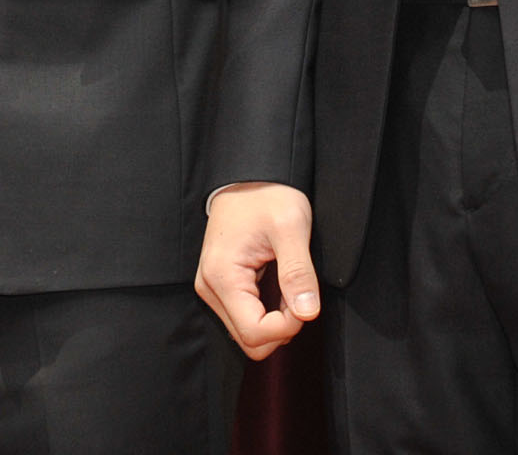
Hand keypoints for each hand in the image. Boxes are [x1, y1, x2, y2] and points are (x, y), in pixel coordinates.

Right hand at [195, 183, 319, 359]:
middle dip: (282, 327)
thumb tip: (308, 313)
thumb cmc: (267, 195)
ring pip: (247, 333)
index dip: (287, 326)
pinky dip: (267, 313)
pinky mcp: (220, 287)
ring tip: (288, 284)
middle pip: (249, 341)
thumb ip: (298, 273)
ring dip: (275, 320)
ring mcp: (212, 289)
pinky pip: (245, 318)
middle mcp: (209, 288)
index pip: (254, 333)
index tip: (305, 300)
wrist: (249, 175)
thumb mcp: (291, 227)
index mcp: (221, 276)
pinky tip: (278, 286)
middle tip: (299, 292)